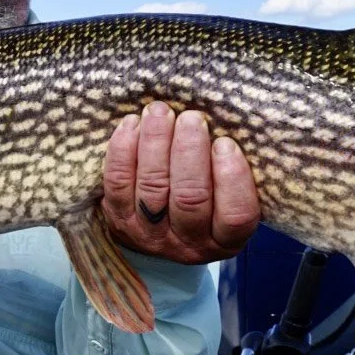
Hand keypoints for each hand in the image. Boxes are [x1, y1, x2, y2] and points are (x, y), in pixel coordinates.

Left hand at [102, 102, 260, 264]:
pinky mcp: (119, 220)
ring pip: (153, 186)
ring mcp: (150, 234)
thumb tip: (229, 123)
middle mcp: (189, 242)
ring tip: (160, 112)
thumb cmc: (208, 199)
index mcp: (226, 240)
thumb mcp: (228, 198)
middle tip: (191, 118)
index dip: (231, 178)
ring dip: (156, 143)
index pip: (235, 215)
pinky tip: (132, 124)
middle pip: (189, 198)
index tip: (225, 143)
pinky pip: (118, 183)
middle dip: (189, 152)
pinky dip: (123, 150)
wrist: (160, 236)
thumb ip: (231, 172)